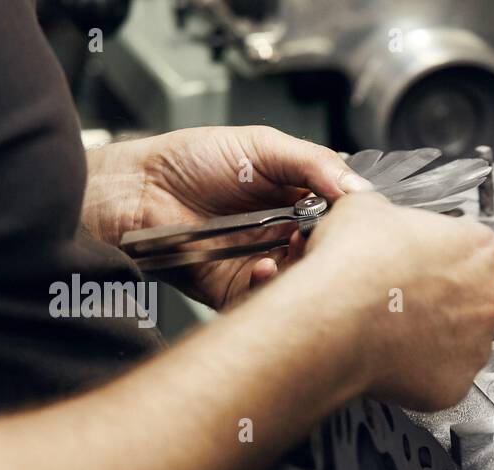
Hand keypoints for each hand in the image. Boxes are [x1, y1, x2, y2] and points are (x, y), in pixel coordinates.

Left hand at [83, 126, 372, 309]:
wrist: (136, 190)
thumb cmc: (188, 161)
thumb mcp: (261, 145)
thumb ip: (312, 162)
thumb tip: (357, 187)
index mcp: (297, 202)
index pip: (341, 217)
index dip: (349, 219)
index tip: (352, 216)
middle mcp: (284, 236)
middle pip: (326, 254)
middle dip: (330, 248)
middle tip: (325, 237)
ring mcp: (264, 264)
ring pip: (302, 281)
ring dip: (303, 270)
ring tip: (293, 249)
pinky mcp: (239, 291)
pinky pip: (267, 300)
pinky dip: (271, 286)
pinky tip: (265, 266)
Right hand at [292, 193, 493, 410]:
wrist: (334, 320)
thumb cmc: (353, 266)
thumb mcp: (366, 208)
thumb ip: (389, 213)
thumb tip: (377, 216)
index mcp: (481, 247)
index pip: (472, 249)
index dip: (440, 256)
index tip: (420, 264)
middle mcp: (491, 298)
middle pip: (474, 298)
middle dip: (443, 300)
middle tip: (404, 299)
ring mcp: (479, 346)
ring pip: (461, 341)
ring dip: (435, 337)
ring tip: (394, 329)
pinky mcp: (456, 386)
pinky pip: (442, 380)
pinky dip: (421, 372)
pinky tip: (394, 357)